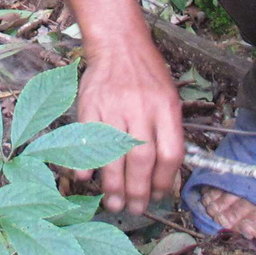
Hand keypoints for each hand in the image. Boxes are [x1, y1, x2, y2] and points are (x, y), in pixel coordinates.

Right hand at [74, 38, 184, 213]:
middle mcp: (141, 109)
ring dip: (113, 185)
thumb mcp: (169, 99)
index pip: (170, 154)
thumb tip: (169, 177)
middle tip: (133, 209)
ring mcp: (114, 107)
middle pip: (142, 159)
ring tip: (114, 203)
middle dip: (138, 191)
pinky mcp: (90, 106)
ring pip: (114, 154)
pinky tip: (85, 179)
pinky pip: (87, 140)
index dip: (164, 181)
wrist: (118, 45)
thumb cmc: (147, 76)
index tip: (157, 197)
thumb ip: (169, 133)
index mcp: (166, 108)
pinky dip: (85, 162)